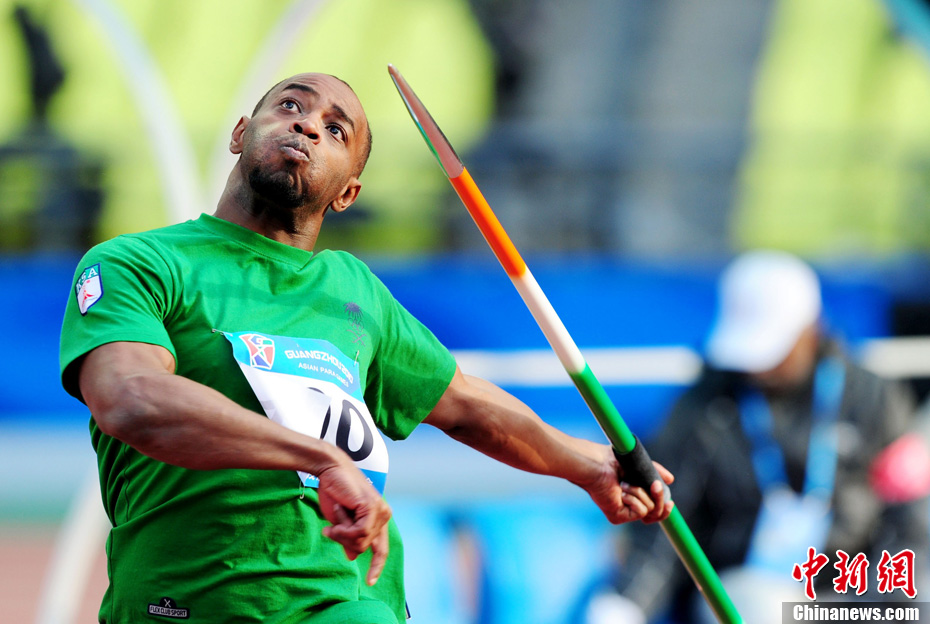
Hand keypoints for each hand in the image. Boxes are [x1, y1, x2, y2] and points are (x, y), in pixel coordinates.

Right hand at [316, 460, 392, 584]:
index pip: (381, 548)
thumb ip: (349, 538)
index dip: (376, 566)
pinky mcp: (373, 507)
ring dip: (342, 533)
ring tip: (334, 518)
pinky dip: (344, 529)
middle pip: (366, 547)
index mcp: (378, 518)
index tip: (370, 582)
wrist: (329, 470)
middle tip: (331, 529)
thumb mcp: (340, 522)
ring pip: (362, 541)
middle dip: (345, 541)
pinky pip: (359, 532)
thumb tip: (354, 556)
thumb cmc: (334, 492)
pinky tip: (336, 519)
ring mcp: (380, 510)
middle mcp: (383, 515)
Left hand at [582, 444, 673, 524]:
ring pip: (651, 511)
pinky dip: (635, 500)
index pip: (655, 508)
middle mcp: (629, 505)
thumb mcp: (641, 465)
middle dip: (660, 499)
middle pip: (657, 513)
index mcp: (635, 494)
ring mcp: (623, 512)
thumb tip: (671, 480)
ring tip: (625, 483)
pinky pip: (640, 512)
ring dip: (641, 494)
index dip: (665, 508)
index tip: (671, 502)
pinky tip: (621, 492)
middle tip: (655, 485)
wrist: (596, 464)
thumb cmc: (612, 460)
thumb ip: (655, 472)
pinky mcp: (618, 517)